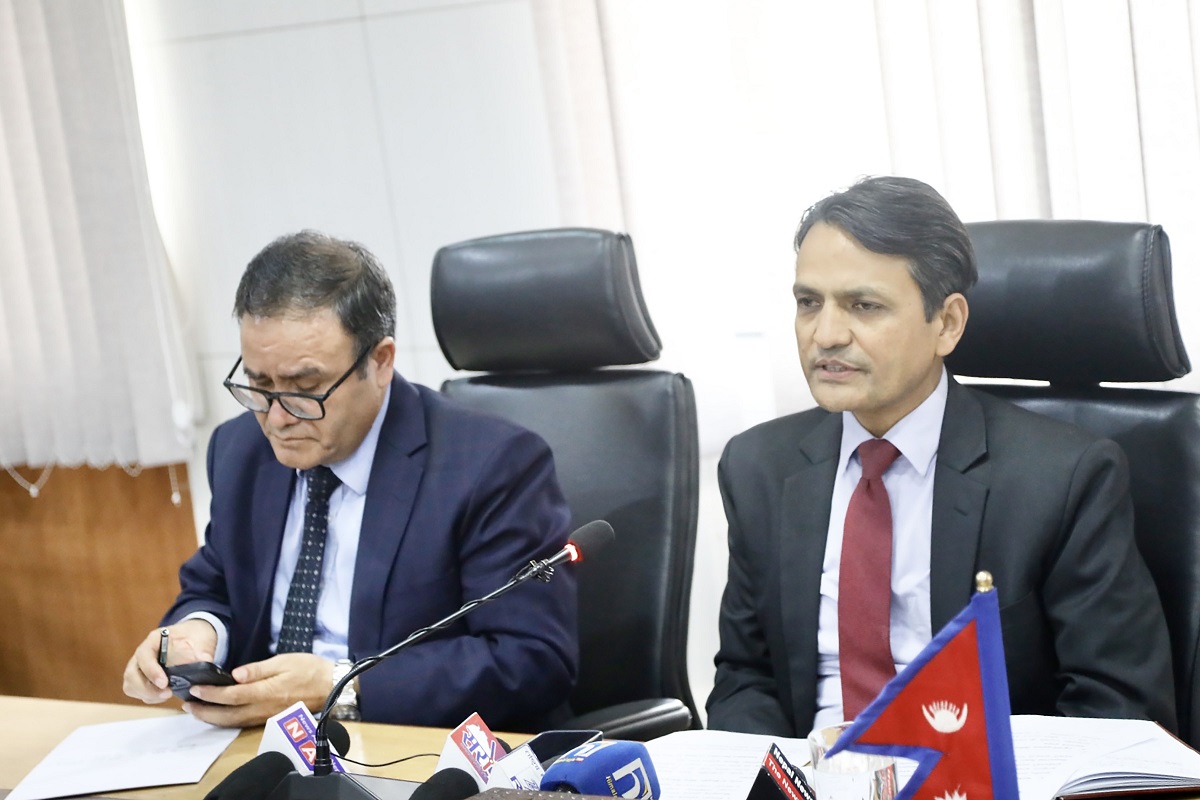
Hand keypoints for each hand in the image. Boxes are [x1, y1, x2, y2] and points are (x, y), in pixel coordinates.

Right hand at [122, 618, 217, 703]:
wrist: (194, 637)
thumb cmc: (195, 638)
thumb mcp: (201, 642)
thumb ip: (201, 654)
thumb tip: (202, 666)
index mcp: (155, 639)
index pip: (144, 655)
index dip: (151, 671)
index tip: (164, 683)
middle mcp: (142, 653)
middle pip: (131, 674)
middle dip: (147, 688)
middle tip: (168, 694)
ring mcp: (140, 666)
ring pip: (131, 685)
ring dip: (146, 694)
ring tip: (167, 695)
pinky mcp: (143, 678)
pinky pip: (137, 691)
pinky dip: (148, 697)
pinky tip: (164, 696)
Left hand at [185, 653, 332, 727]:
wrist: (330, 686)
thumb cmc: (309, 669)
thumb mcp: (284, 661)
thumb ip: (258, 670)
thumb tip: (235, 675)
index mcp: (266, 692)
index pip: (232, 695)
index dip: (211, 693)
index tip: (195, 688)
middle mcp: (264, 708)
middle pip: (228, 714)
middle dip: (205, 711)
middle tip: (187, 705)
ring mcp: (266, 716)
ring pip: (234, 722)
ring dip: (213, 718)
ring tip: (197, 711)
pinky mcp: (269, 718)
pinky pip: (243, 722)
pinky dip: (227, 720)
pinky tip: (219, 714)